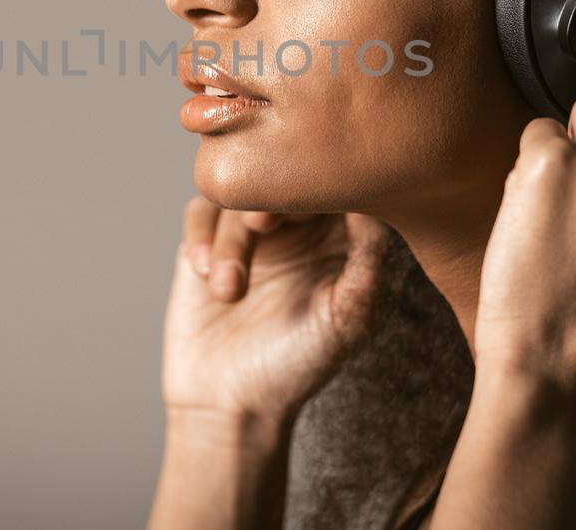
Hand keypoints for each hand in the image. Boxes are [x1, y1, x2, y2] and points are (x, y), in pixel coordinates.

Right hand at [161, 198, 390, 420]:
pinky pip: (202, 210)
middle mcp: (298, 225)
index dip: (323, 181)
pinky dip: (202, 237)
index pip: (339, 181)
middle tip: (262, 226)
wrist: (231, 404)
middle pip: (285, 171)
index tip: (306, 210)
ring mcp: (251, 231)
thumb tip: (373, 203)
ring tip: (229, 292)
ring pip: (240, 192)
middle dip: (271, 194)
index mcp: (340, 236)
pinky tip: (206, 277)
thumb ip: (369, 262)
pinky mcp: (207, 241)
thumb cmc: (299, 365)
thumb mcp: (348, 318)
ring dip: (231, 239)